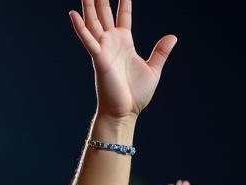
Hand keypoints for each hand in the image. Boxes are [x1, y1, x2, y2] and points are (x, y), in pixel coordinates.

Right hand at [70, 1, 175, 119]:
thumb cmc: (136, 95)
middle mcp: (112, 42)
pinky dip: (80, 27)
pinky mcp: (99, 59)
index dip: (124, 0)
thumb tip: (173, 37)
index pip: (123, 14)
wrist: (125, 113)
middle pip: (104, 12)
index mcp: (124, 42)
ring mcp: (104, 49)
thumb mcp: (153, 70)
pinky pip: (88, 40)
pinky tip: (72, 13)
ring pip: (93, 20)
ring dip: (89, 5)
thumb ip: (161, 52)